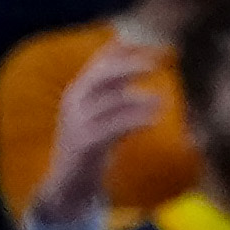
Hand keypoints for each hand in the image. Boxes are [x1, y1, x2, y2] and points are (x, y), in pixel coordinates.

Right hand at [33, 38, 172, 229]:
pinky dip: (134, 120)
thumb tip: (131, 65)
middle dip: (129, 66)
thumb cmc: (89, 145)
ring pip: (109, 102)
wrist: (67, 183)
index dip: (123, 51)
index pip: (99, 63)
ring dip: (137, 99)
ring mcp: (77, 122)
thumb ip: (115, 91)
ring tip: (162, 101)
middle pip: (101, 75)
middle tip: (156, 64)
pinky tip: (153, 119)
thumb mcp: (101, 113)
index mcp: (78, 91)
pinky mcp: (84, 143)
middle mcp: (74, 101)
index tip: (149, 46)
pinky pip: (113, 126)